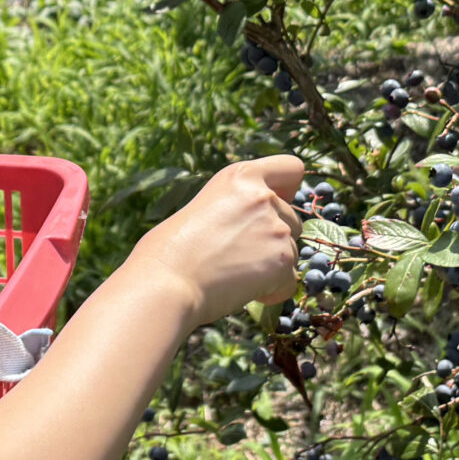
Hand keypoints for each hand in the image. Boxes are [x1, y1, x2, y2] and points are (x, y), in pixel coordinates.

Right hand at [126, 154, 305, 330]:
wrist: (165, 282)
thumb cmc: (169, 250)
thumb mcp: (205, 207)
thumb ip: (237, 208)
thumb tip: (253, 227)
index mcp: (241, 176)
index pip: (291, 168)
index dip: (288, 189)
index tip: (275, 206)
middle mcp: (263, 197)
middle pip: (293, 220)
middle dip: (275, 239)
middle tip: (238, 255)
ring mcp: (276, 229)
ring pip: (292, 253)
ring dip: (271, 266)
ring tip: (232, 274)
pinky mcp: (282, 261)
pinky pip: (289, 281)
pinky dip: (272, 292)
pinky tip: (241, 290)